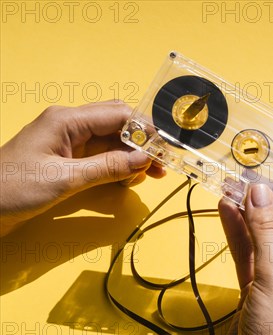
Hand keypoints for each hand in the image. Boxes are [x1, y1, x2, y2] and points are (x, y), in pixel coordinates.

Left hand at [0, 101, 164, 235]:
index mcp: (67, 120)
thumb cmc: (12, 188)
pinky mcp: (67, 156)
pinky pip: (101, 154)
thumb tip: (143, 160)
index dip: (145, 130)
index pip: (118, 115)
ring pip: (112, 139)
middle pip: (118, 123)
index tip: (163, 150)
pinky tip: (129, 177)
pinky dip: (118, 164)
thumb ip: (108, 168)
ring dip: (132, 155)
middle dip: (142, 142)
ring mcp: (68, 140)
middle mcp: (70, 124)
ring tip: (150, 175)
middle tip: (160, 164)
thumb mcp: (65, 179)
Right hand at [217, 139, 272, 334]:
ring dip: (253, 214)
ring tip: (234, 185)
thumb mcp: (272, 281)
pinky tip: (227, 209)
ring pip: (272, 236)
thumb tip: (257, 193)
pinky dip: (241, 233)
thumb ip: (264, 233)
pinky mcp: (264, 288)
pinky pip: (254, 252)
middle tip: (253, 173)